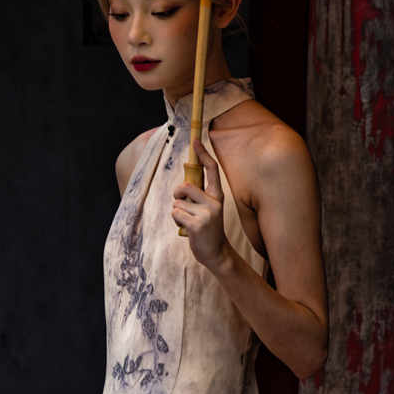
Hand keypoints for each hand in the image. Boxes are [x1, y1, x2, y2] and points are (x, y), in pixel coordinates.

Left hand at [172, 138, 231, 271]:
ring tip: (188, 221)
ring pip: (177, 202)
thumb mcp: (209, 208)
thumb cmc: (208, 228)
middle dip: (177, 193)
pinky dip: (176, 220)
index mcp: (217, 195)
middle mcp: (214, 202)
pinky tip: (186, 228)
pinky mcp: (197, 225)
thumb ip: (200, 193)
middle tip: (182, 204)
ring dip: (177, 211)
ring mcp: (207, 214)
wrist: (216, 253)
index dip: (203, 154)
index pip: (212, 169)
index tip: (195, 140)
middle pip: (186, 185)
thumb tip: (186, 175)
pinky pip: (175, 213)